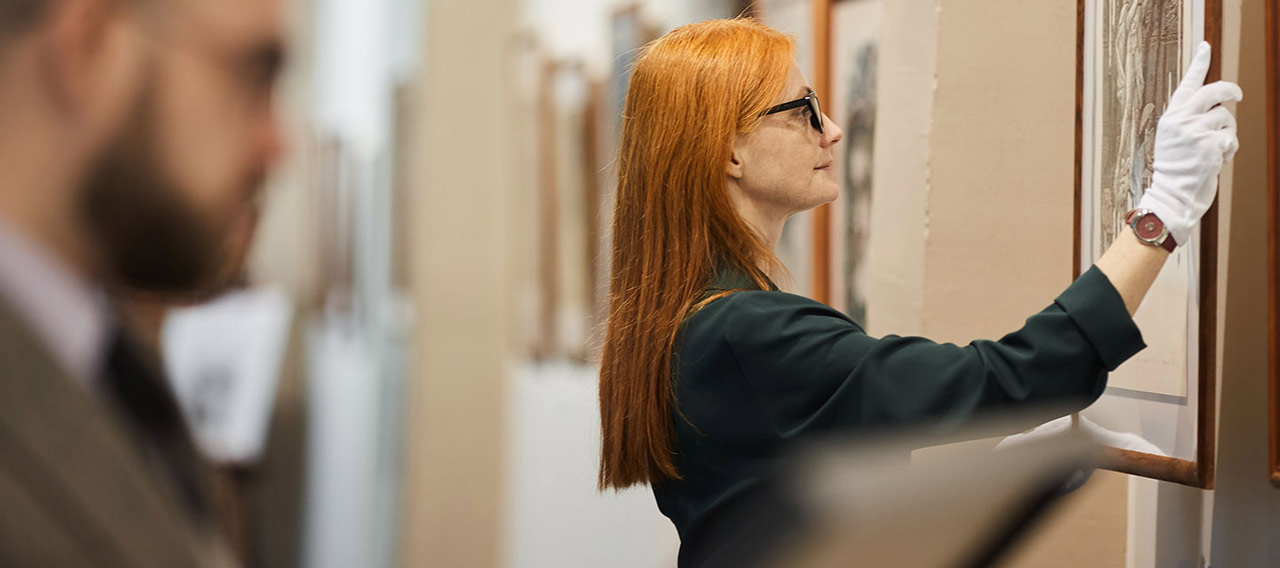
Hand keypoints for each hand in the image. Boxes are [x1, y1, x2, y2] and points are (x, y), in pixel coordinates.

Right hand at [1137, 42, 1241, 246]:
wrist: (1171, 196)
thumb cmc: (1176, 171)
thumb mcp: (1176, 139)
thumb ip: (1190, 120)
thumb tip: (1218, 106)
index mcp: (1171, 118)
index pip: (1188, 84)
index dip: (1198, 63)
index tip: (1205, 47)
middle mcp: (1182, 121)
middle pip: (1214, 92)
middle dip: (1230, 91)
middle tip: (1237, 96)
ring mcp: (1195, 132)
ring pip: (1226, 119)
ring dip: (1227, 135)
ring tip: (1214, 151)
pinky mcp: (1210, 146)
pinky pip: (1230, 139)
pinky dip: (1228, 151)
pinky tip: (1215, 161)